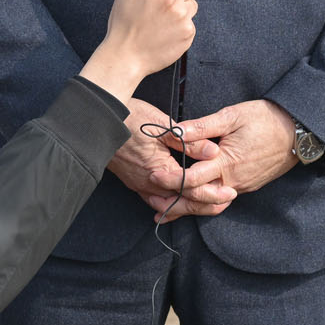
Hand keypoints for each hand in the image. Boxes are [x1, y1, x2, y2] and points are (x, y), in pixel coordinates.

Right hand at [80, 0, 197, 99]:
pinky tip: (166, 31)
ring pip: (192, 4)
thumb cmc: (124, 22)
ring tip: (163, 19)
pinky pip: (191, 22)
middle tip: (166, 1)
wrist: (125, 55)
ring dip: (182, 9)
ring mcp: (181, 16)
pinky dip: (181, 26)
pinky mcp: (188, 32)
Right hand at [107, 97, 232, 222]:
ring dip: (188, 205)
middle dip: (204, 204)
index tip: (230, 192)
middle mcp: (148, 184)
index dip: (212, 192)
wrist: (95, 120)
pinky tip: (178, 200)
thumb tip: (214, 152)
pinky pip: (155, 199)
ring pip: (168, 204)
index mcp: (158, 171)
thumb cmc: (128, 118)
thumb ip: (189, 141)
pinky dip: (170, 203)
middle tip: (225, 203)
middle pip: (181, 202)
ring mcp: (139, 185)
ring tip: (207, 204)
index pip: (190, 189)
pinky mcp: (133, 181)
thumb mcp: (162, 125)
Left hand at [164, 101, 300, 215]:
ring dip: (190, 205)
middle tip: (152, 202)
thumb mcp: (233, 116)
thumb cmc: (267, 119)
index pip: (192, 180)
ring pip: (211, 202)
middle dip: (175, 202)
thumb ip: (203, 126)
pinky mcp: (249, 185)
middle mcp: (234, 181)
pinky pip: (223, 197)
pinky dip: (206, 199)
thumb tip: (175, 131)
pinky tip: (195, 194)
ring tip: (168, 205)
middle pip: (199, 199)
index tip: (152, 176)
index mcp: (227, 163)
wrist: (299, 132)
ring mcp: (243, 186)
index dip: (170, 180)